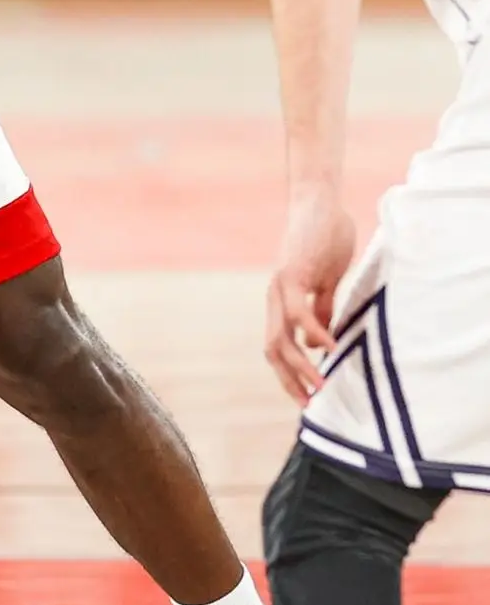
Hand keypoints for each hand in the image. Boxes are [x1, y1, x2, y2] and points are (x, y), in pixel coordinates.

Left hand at [265, 185, 356, 404]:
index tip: (307, 396)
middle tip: (309, 403)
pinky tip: (330, 348)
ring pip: (281, 337)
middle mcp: (275, 298)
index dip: (288, 374)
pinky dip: (314, 333)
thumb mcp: (327, 280)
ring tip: (320, 385)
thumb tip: (319, 341)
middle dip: (289, 380)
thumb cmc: (325, 237)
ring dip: (299, 366)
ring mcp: (281, 287)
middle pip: (273, 349)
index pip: (278, 346)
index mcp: (282, 302)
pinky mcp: (293, 274)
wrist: (318, 201)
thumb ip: (322, 308)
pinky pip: (299, 311)